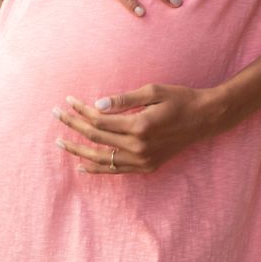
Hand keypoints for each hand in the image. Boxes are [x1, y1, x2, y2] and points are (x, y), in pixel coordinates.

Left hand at [52, 82, 228, 173]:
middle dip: (73, 126)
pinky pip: (115, 170)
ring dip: (78, 151)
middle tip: (56, 115)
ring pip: (101, 159)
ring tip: (59, 143)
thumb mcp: (153, 91)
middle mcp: (139, 147)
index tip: (67, 101)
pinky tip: (81, 165)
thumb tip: (97, 104)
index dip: (81, 111)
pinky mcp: (147, 167)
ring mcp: (143, 160)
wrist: (205, 119)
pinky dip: (97, 168)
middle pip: (96, 139)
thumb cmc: (179, 99)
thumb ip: (124, 99)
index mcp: (139, 126)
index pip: (100, 121)